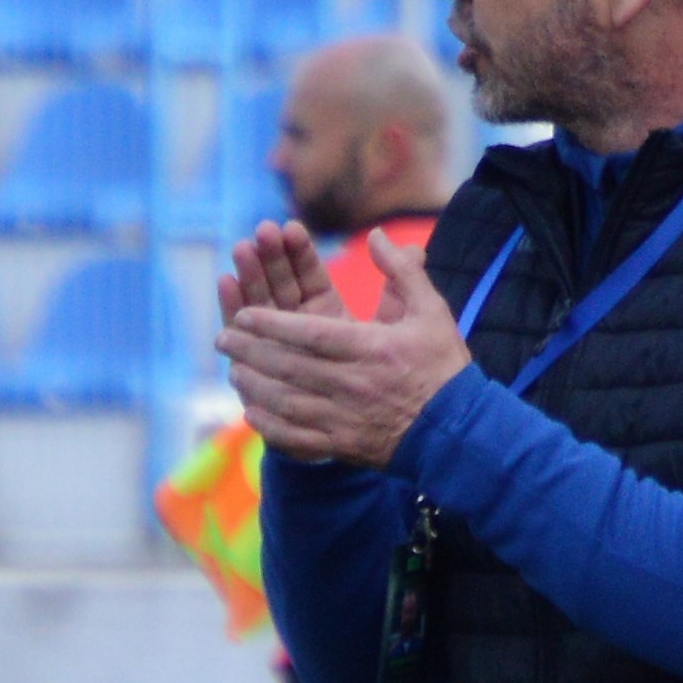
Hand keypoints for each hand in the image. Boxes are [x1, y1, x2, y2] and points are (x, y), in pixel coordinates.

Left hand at [221, 225, 468, 466]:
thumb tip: (376, 236)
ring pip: (287, 402)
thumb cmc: (444, 367)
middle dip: (251, 351)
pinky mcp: (344, 446)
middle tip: (222, 339)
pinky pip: (298, 438)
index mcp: (370, 349)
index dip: (271, 324)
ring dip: (255, 386)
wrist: (460, 432)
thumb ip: (402, 271)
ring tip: (233, 370)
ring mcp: (345, 419)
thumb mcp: (431, 310)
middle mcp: (352, 384)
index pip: (308, 334)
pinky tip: (253, 413)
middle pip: (289, 366)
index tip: (243, 315)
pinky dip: (272, 427)